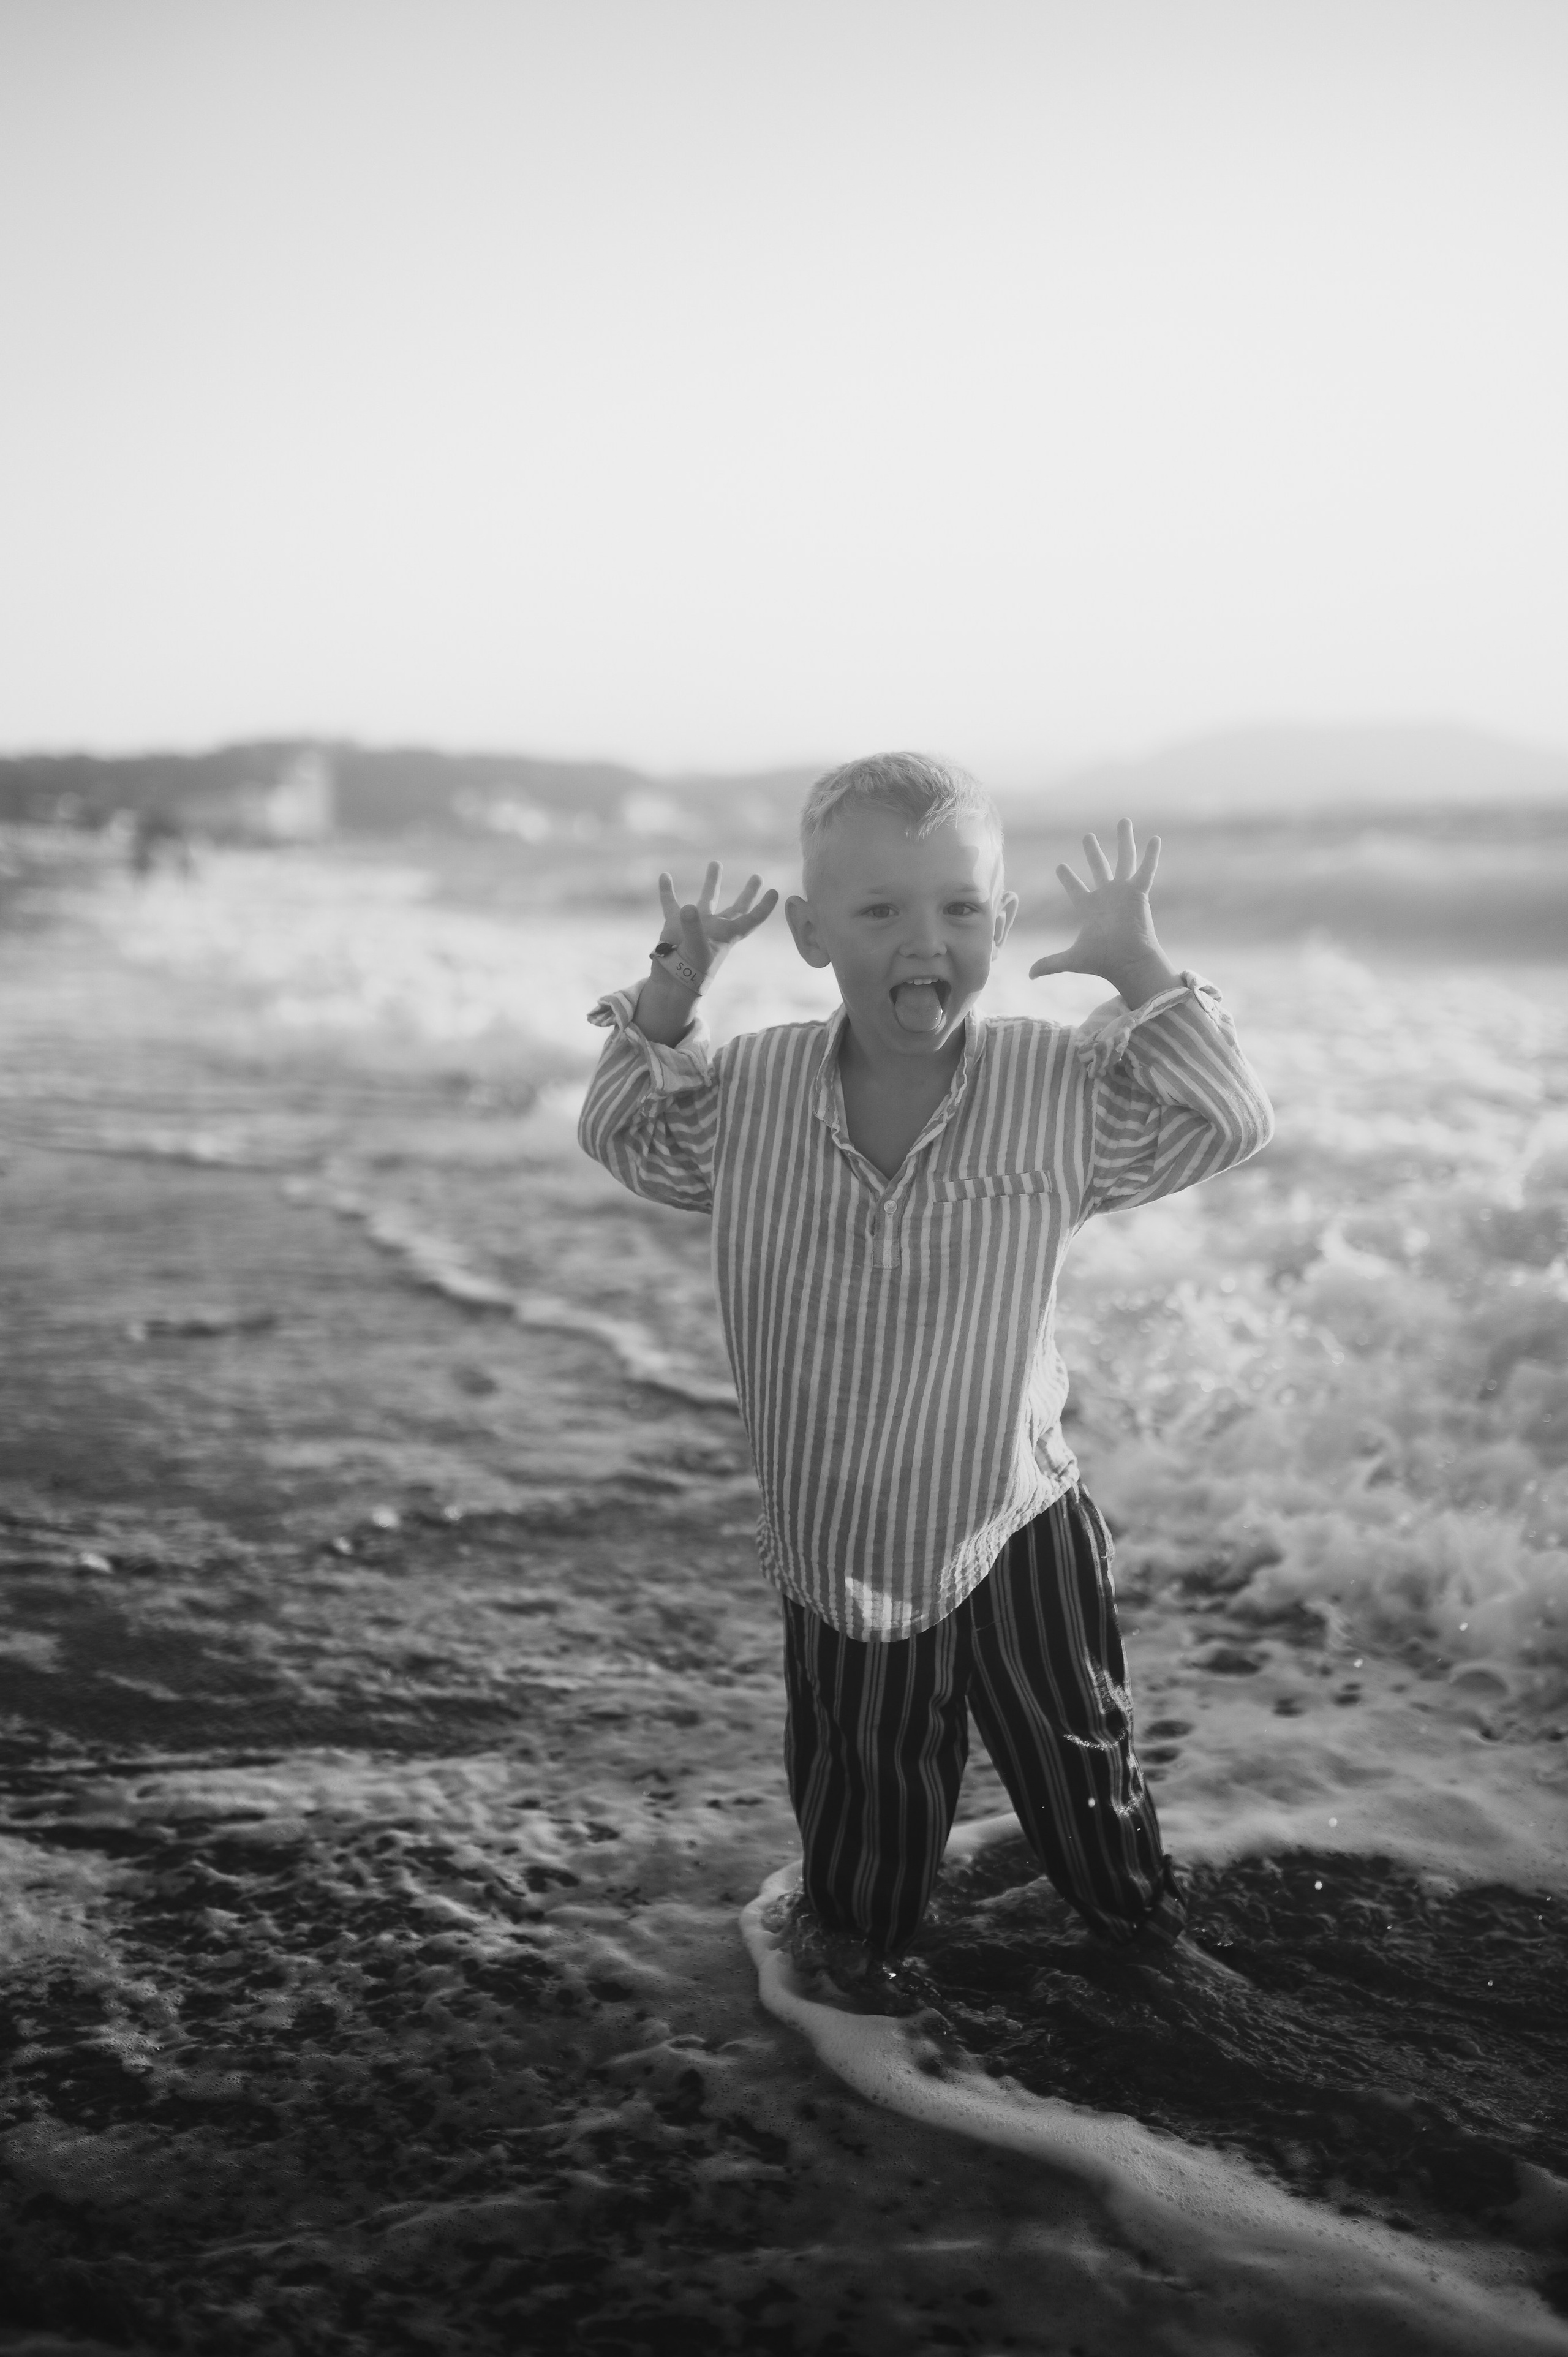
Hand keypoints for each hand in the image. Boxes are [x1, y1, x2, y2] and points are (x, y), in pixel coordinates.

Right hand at [657, 860, 777, 984]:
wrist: (671, 984)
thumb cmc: (691, 971)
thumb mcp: (696, 950)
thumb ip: (693, 929)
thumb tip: (688, 907)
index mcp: (727, 934)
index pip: (752, 919)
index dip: (764, 907)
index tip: (774, 892)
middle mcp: (715, 928)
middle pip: (737, 908)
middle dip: (748, 893)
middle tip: (758, 877)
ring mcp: (696, 925)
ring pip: (707, 900)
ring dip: (711, 882)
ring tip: (716, 863)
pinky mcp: (675, 925)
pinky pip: (671, 905)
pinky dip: (667, 892)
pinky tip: (664, 876)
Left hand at [1028, 819, 1176, 1007]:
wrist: (1127, 963)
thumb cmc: (1103, 961)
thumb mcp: (1072, 960)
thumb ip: (1050, 964)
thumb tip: (1028, 975)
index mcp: (1090, 909)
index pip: (1076, 889)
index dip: (1068, 878)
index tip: (1060, 866)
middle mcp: (1107, 897)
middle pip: (1099, 868)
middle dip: (1092, 852)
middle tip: (1087, 837)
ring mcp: (1124, 893)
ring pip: (1123, 859)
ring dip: (1124, 840)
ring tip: (1123, 821)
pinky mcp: (1139, 893)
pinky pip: (1146, 869)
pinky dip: (1151, 855)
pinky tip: (1155, 838)